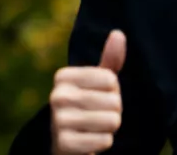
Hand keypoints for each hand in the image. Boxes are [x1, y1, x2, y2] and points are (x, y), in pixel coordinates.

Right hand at [51, 30, 125, 154]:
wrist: (66, 144)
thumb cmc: (87, 109)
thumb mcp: (97, 84)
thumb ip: (109, 61)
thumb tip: (119, 33)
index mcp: (63, 77)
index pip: (111, 79)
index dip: (113, 92)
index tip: (99, 98)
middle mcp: (57, 95)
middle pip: (114, 101)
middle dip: (113, 113)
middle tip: (97, 116)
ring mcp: (59, 120)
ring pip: (112, 121)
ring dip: (109, 129)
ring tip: (93, 129)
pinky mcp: (64, 143)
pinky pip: (105, 140)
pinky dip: (102, 144)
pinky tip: (89, 142)